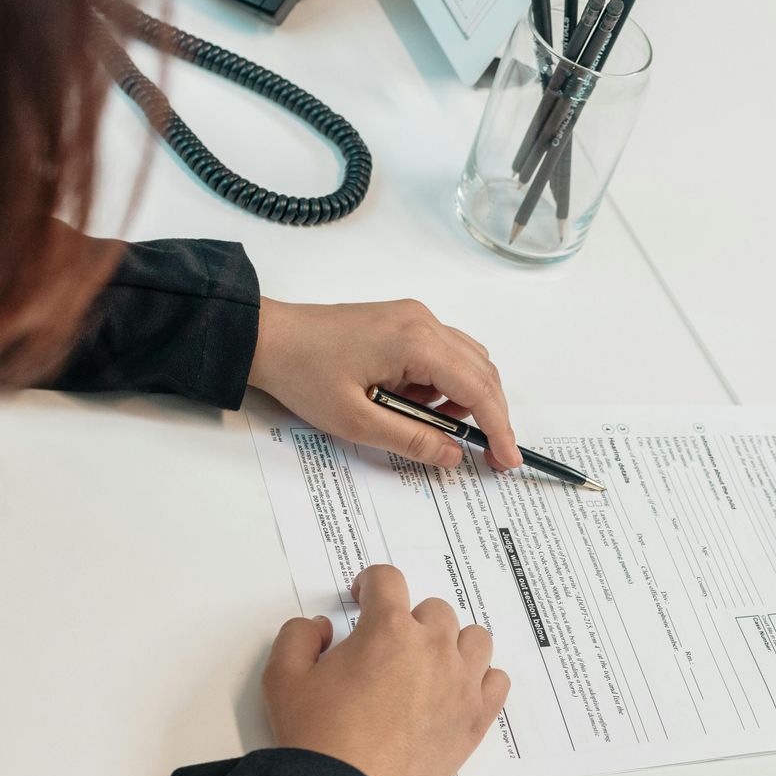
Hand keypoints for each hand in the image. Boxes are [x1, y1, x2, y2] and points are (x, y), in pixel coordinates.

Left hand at [248, 297, 522, 470]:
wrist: (267, 338)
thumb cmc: (303, 373)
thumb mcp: (356, 421)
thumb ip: (411, 440)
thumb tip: (453, 455)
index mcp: (416, 342)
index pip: (477, 387)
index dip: (498, 427)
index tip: (508, 458)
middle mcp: (424, 321)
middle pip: (482, 371)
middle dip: (488, 415)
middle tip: (487, 454)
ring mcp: (415, 317)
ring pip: (467, 361)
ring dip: (462, 398)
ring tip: (425, 425)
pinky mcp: (404, 321)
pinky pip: (444, 354)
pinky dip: (443, 383)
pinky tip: (414, 403)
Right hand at [260, 565, 510, 775]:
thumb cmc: (317, 738)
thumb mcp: (283, 678)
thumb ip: (298, 635)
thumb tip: (322, 627)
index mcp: (389, 630)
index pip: (388, 580)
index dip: (370, 584)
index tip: (362, 598)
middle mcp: (433, 648)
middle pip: (434, 610)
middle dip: (408, 620)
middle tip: (388, 647)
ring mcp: (461, 683)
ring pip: (474, 638)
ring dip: (451, 643)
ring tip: (427, 666)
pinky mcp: (476, 718)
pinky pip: (496, 680)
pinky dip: (480, 679)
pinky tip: (456, 691)